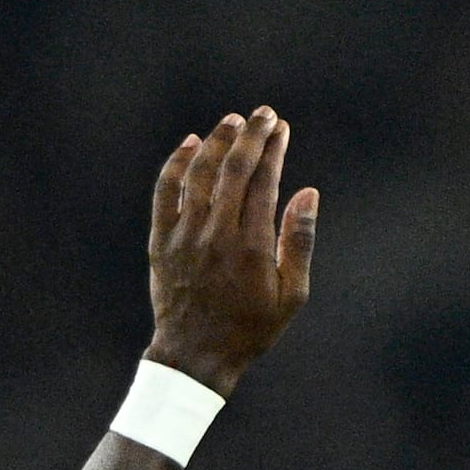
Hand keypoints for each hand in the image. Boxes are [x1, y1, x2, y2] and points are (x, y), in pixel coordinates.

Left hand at [144, 109, 319, 394]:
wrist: (196, 355)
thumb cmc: (251, 327)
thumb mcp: (292, 295)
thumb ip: (299, 241)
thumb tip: (308, 193)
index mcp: (252, 246)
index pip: (263, 182)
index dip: (274, 150)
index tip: (282, 128)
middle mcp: (216, 234)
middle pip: (233, 170)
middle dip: (251, 136)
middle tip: (264, 114)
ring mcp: (185, 235)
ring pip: (199, 174)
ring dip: (216, 142)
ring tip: (233, 122)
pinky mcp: (162, 240)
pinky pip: (165, 192)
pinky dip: (176, 164)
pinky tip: (190, 144)